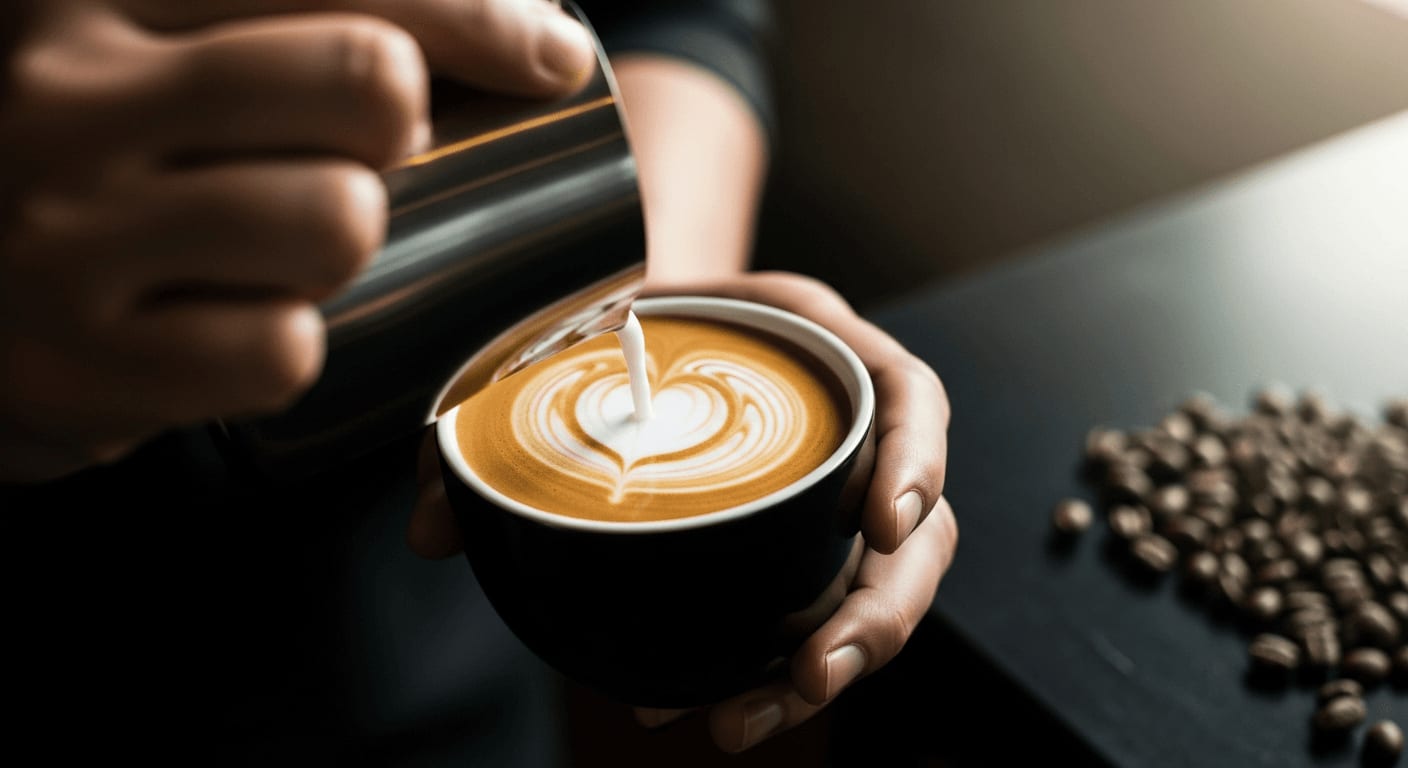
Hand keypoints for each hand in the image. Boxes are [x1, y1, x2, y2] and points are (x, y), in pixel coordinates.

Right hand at [0, 0, 595, 481]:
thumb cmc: (97, 160)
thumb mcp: (150, 49)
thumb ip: (280, 17)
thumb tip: (518, 23)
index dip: (478, 14)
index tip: (548, 56)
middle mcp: (64, 89)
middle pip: (367, 82)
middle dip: (398, 133)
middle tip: (360, 161)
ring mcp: (60, 232)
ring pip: (339, 221)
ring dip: (352, 245)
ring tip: (291, 249)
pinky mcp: (75, 364)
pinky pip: (281, 351)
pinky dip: (293, 347)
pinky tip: (246, 325)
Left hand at [408, 270, 957, 752]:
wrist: (631, 322)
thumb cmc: (612, 323)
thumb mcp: (558, 340)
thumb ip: (488, 423)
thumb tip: (428, 534)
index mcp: (818, 345)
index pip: (909, 394)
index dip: (916, 460)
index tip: (884, 526)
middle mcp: (848, 422)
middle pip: (918, 526)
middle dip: (880, 613)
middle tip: (810, 675)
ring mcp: (834, 488)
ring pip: (879, 586)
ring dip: (831, 665)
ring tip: (739, 721)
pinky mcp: (808, 541)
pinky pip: (819, 610)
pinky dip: (773, 669)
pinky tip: (704, 706)